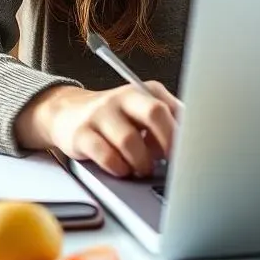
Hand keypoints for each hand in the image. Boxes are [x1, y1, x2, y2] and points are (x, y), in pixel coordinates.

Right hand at [19, 83, 179, 177]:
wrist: (67, 113)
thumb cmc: (116, 117)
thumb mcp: (142, 110)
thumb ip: (168, 121)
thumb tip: (192, 143)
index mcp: (145, 90)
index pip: (173, 108)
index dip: (183, 134)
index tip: (189, 153)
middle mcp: (124, 97)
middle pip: (154, 113)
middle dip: (167, 142)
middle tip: (169, 161)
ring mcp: (101, 113)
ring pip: (130, 140)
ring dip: (141, 162)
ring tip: (142, 168)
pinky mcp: (82, 133)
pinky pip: (106, 155)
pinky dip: (119, 167)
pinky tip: (122, 169)